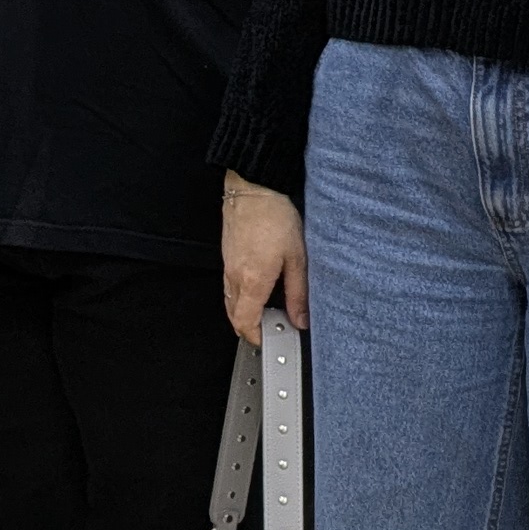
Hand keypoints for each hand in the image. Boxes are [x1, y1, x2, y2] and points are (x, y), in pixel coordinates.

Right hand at [221, 174, 307, 343]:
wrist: (254, 189)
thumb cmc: (275, 216)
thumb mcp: (298, 257)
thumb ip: (298, 293)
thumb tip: (301, 318)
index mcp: (253, 280)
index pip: (245, 322)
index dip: (256, 337)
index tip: (271, 341)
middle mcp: (235, 276)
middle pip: (233, 316)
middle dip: (250, 328)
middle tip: (273, 329)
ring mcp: (228, 266)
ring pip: (230, 301)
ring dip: (246, 312)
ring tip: (270, 310)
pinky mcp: (227, 256)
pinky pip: (230, 286)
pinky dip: (242, 296)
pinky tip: (260, 288)